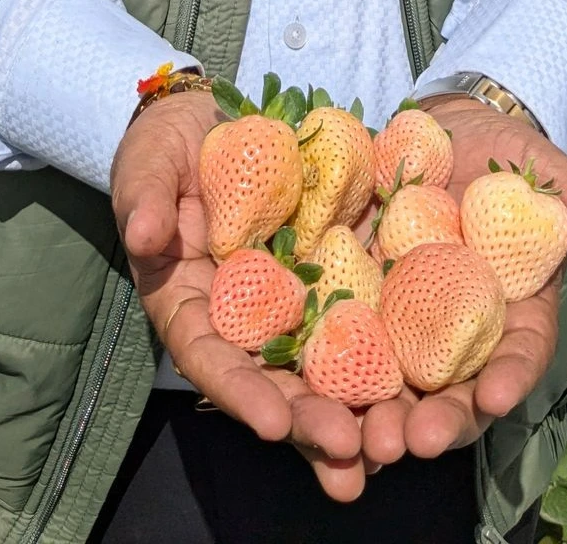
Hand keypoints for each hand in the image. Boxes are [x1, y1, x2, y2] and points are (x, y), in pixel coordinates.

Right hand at [110, 91, 369, 499]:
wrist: (213, 116)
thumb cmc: (168, 146)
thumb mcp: (148, 163)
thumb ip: (145, 198)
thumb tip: (143, 235)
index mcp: (189, 304)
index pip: (209, 358)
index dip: (239, 391)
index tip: (271, 422)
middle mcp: (242, 318)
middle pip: (274, 379)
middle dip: (309, 420)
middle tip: (349, 451)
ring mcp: (291, 300)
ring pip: (323, 366)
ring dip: (356, 409)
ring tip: (391, 449)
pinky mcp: (332, 272)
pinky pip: (361, 314)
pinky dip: (389, 351)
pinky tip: (423, 383)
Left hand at [360, 95, 566, 467]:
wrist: (443, 126)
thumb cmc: (507, 154)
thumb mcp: (550, 174)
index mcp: (514, 311)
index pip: (519, 355)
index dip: (510, 380)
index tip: (496, 399)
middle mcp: (460, 328)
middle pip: (452, 388)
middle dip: (437, 421)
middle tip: (416, 440)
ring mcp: (406, 318)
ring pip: (395, 382)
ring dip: (379, 417)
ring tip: (364, 440)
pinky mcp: (356, 295)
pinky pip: (341, 339)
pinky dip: (328, 375)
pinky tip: (311, 393)